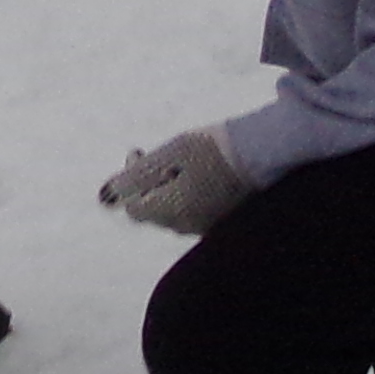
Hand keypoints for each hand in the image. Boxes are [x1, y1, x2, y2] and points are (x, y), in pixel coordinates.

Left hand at [99, 125, 254, 235]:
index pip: (134, 207)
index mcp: (171, 211)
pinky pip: (197, 212)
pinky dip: (191, 195)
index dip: (130, 181)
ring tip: (184, 162)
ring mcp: (208, 226)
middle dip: (150, 184)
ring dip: (171, 190)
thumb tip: (109, 193)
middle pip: (155, 211)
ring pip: (176, 212)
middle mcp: (187, 226)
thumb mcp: (169, 153)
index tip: (140, 153)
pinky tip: (203, 174)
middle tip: (162, 155)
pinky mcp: (226, 221)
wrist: (265, 151)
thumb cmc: (214, 147)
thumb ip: (136, 176)